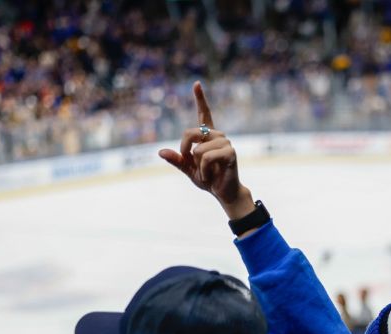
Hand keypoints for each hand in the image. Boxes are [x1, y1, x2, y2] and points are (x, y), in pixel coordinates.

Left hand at [159, 81, 253, 219]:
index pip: (204, 114)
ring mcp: (225, 143)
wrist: (224, 192)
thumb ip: (176, 159)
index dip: (200, 98)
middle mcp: (217, 135)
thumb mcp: (188, 169)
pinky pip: (206, 157)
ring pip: (198, 149)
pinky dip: (203, 170)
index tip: (196, 84)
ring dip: (198, 165)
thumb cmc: (208, 179)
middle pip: (189, 132)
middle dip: (184, 151)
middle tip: (192, 164)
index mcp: (207, 136)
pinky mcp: (230, 153)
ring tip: (207, 172)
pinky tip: (210, 176)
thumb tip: (161, 152)